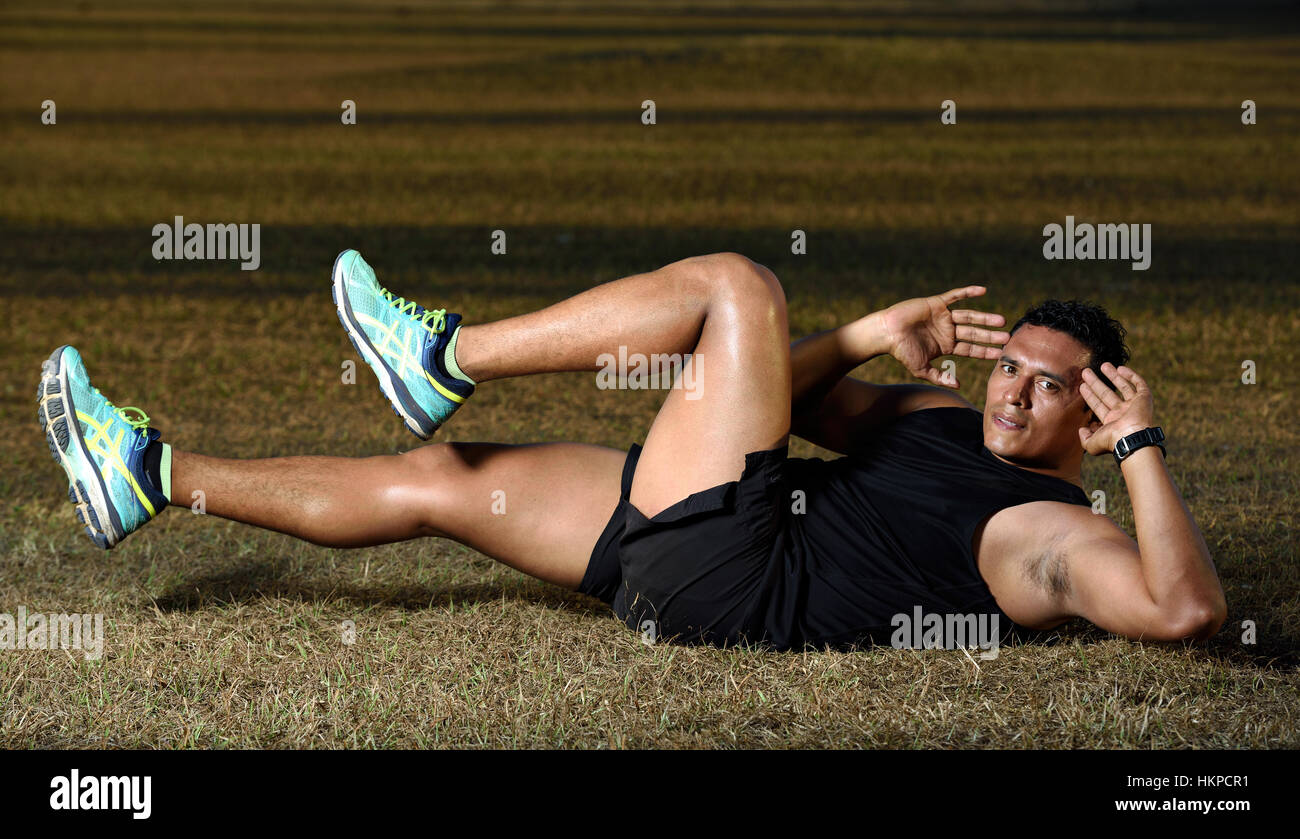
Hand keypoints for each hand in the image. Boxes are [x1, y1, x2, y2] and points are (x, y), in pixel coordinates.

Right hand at [877, 286, 1008, 387]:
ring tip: (1001, 321)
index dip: (985, 351)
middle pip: (974, 332)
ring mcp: (943, 316)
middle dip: (990, 335)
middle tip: (1007, 337)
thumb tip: (959, 385)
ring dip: (985, 318)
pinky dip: (968, 292)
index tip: (1000, 353)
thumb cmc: (901, 352)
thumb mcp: (922, 369)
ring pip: (969, 316)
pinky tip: (983, 291)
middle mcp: (947, 330)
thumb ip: (940, 376)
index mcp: (946, 345)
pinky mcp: (937, 303)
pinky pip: (955, 296)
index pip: (970, 348)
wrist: (886, 333)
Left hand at [1078, 363, 1156, 454]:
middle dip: (1096, 383)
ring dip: (1113, 376)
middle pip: (1107, 394)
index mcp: (1112, 422)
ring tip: (1103, 365)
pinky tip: (1120, 368)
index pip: (1098, 406)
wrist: (1131, 437)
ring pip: (1123, 387)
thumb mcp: (1091, 444)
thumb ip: (1084, 438)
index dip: (1090, 396)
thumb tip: (1081, 430)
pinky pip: (1139, 384)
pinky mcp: (1145, 398)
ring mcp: (1134, 405)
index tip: (1081, 386)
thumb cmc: (1112, 441)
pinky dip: (1131, 376)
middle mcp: (1123, 413)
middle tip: (1085, 372)